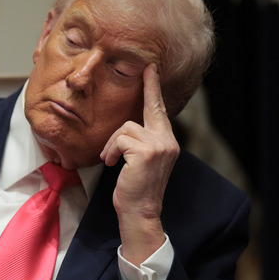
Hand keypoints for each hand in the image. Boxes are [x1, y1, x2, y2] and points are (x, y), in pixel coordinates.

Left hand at [99, 63, 178, 264]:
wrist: (139, 212)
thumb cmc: (135, 188)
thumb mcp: (141, 162)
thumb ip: (141, 143)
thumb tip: (127, 129)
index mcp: (167, 142)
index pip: (160, 111)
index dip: (155, 89)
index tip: (152, 70)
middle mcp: (168, 141)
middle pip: (150, 108)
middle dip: (149, 87)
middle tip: (146, 68)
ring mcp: (159, 145)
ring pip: (126, 127)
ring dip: (112, 143)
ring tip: (110, 160)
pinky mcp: (146, 151)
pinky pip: (120, 139)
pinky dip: (111, 150)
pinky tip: (111, 164)